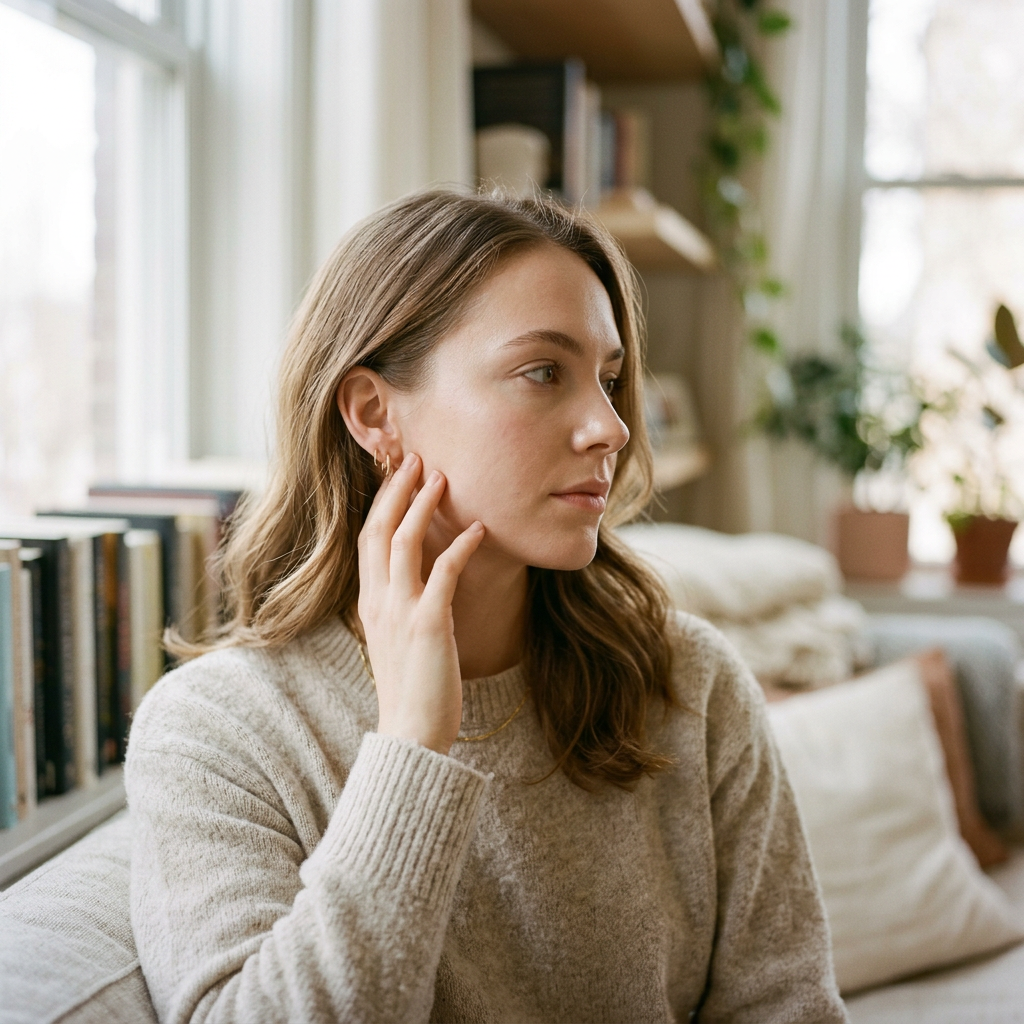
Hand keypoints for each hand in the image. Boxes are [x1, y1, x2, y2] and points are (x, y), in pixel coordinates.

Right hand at [357, 452, 484, 755]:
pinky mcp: (428, 625)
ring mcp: (400, 612)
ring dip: (422, 504)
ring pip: (404, 542)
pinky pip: (443, 573)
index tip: (397, 475)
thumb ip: (401, 608)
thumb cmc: (412, 690)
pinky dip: (459, 547)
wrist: (411, 735)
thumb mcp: (397, 641)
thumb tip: (420, 584)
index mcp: (369, 603)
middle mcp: (378, 601)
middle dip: (396, 490)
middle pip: (379, 529)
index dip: (381, 503)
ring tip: (441, 476)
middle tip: (416, 458)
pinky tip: (478, 528)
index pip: (368, 540)